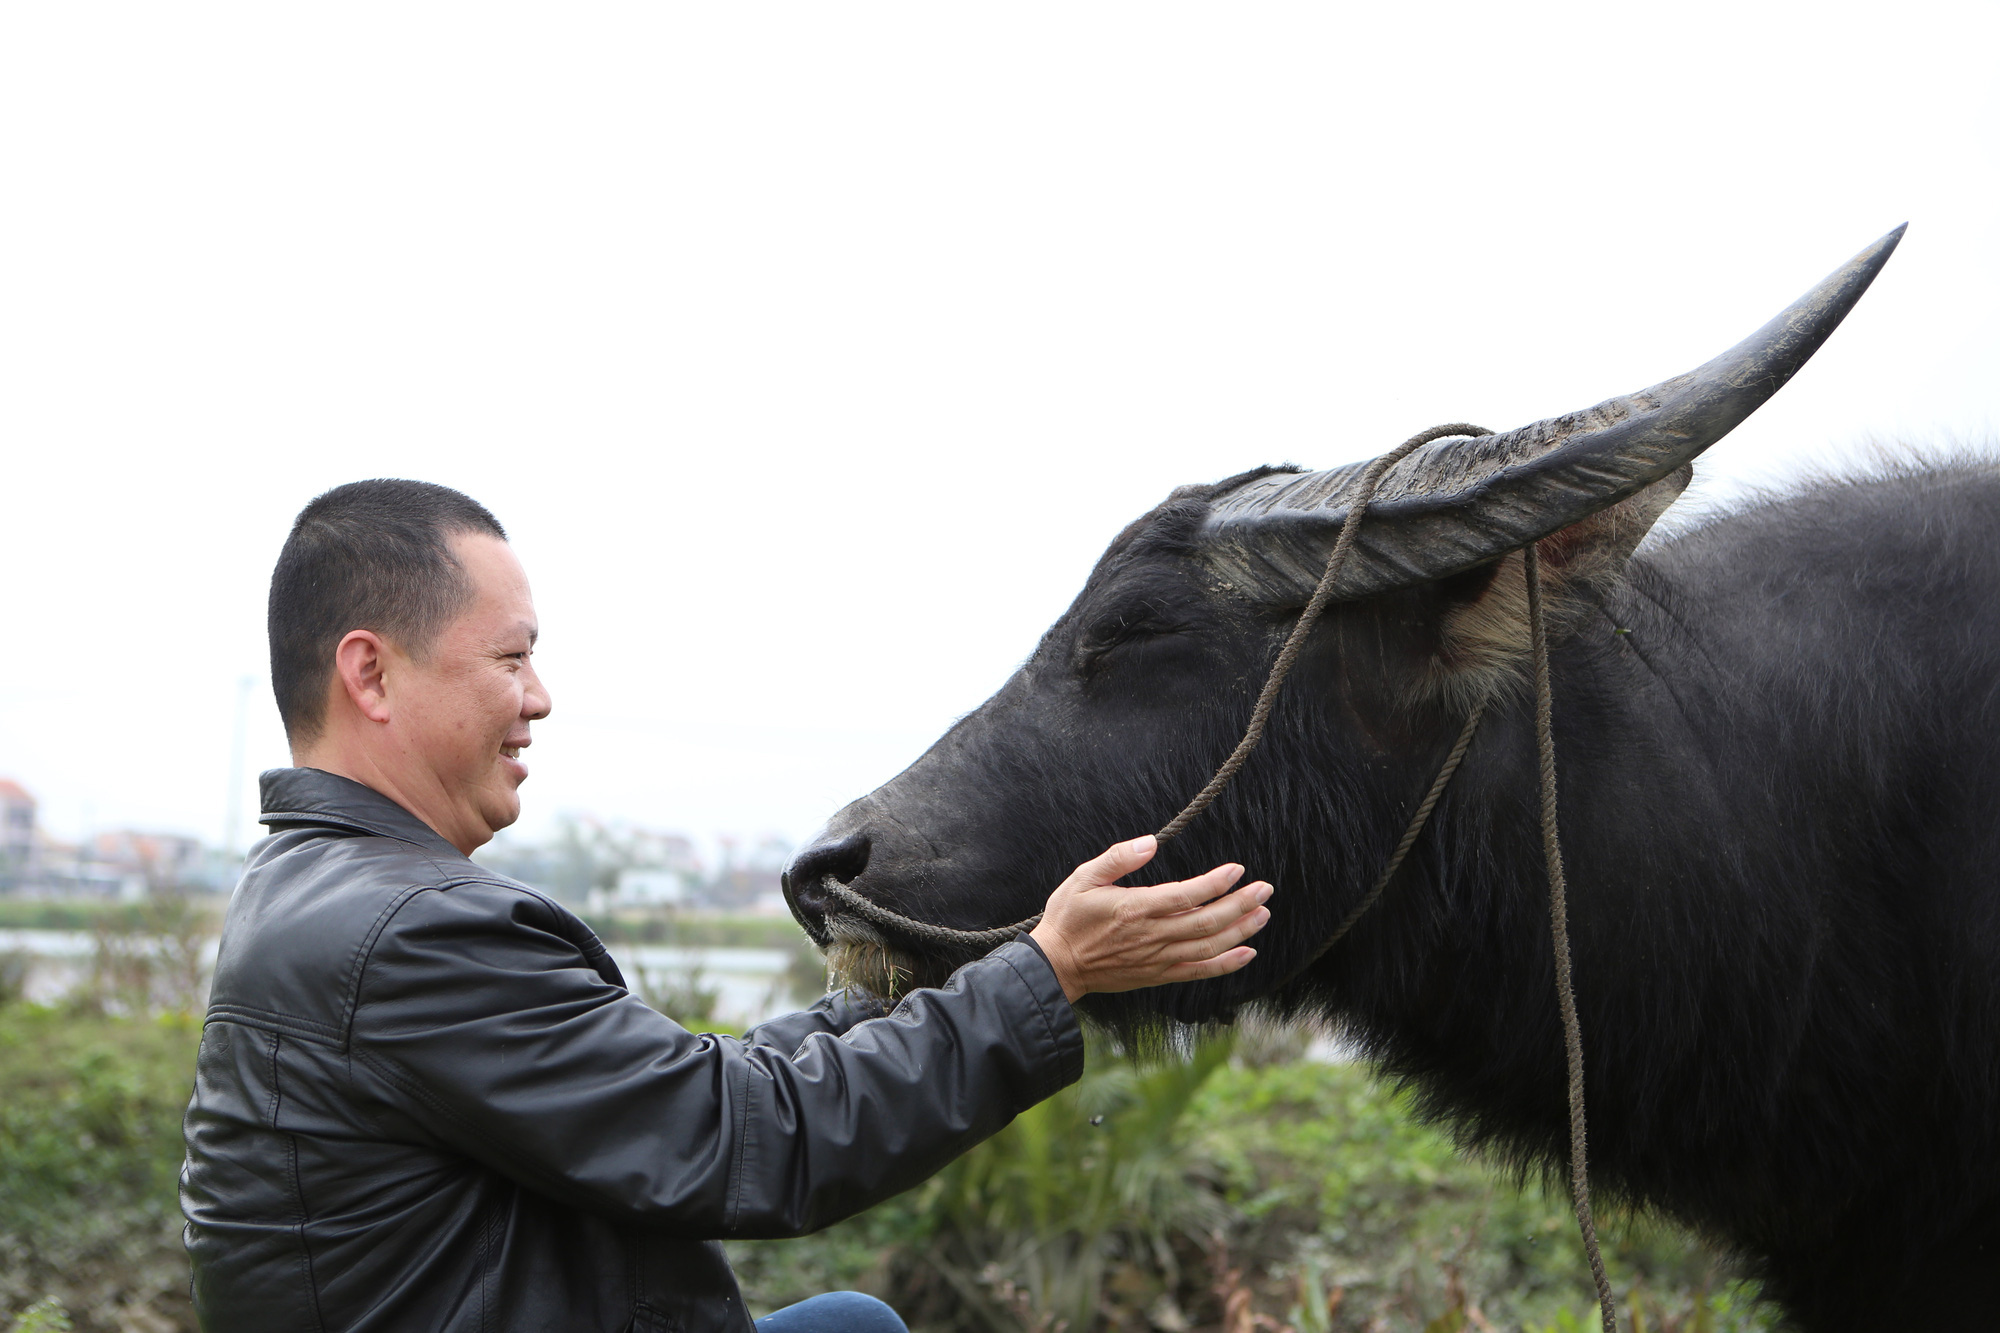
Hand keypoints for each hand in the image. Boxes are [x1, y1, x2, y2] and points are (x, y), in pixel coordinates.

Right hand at [1027, 835, 1270, 1002]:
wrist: (1057, 965)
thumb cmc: (1069, 918)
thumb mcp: (1083, 878)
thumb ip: (1117, 858)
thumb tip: (1149, 843)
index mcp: (1135, 909)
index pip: (1186, 895)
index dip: (1215, 883)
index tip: (1238, 870)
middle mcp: (1152, 936)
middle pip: (1206, 922)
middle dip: (1240, 905)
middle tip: (1265, 889)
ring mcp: (1158, 959)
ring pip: (1209, 946)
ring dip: (1240, 931)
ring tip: (1263, 914)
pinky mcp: (1158, 975)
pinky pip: (1199, 971)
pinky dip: (1226, 964)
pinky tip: (1248, 952)